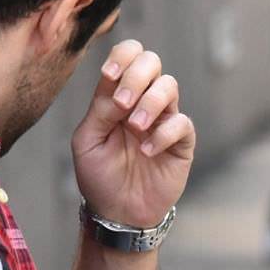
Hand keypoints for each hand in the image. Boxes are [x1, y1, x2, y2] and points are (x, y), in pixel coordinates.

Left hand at [72, 40, 195, 231]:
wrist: (118, 213)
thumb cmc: (99, 176)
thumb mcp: (87, 142)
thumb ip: (100, 111)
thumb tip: (118, 89)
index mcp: (117, 95)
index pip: (127, 56)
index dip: (122, 57)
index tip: (109, 76)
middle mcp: (143, 101)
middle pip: (152, 61)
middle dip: (136, 76)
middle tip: (122, 104)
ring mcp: (163, 120)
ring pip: (169, 86)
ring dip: (150, 102)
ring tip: (135, 128)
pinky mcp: (181, 142)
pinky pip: (182, 123)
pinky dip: (163, 134)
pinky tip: (147, 151)